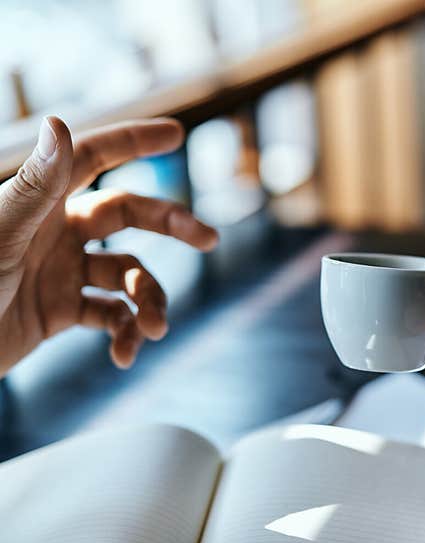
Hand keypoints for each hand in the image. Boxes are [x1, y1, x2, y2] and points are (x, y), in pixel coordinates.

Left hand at [0, 116, 217, 375]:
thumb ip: (34, 185)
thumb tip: (63, 124)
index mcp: (38, 202)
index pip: (91, 158)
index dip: (132, 141)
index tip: (176, 133)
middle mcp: (54, 231)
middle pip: (127, 214)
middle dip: (171, 225)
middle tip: (210, 239)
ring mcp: (60, 272)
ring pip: (127, 273)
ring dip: (150, 300)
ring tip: (154, 328)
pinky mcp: (60, 312)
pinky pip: (110, 317)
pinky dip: (125, 334)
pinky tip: (123, 355)